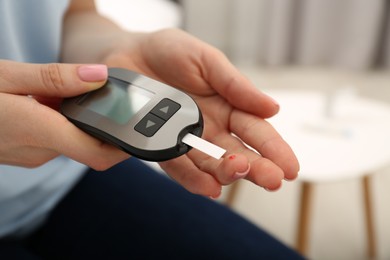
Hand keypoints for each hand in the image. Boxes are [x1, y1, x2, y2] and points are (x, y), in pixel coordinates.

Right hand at [0, 60, 128, 168]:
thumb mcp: (6, 76)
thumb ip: (55, 78)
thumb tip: (100, 77)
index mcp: (37, 132)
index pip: (98, 152)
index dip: (124, 145)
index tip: (139, 127)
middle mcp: (39, 151)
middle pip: (88, 141)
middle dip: (97, 117)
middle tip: (93, 89)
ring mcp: (31, 154)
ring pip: (72, 137)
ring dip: (75, 116)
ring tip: (57, 90)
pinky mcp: (25, 151)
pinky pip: (55, 138)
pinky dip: (59, 120)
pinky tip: (43, 100)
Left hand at [102, 29, 299, 196]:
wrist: (127, 54)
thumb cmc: (169, 52)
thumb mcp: (207, 60)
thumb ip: (236, 85)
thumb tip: (273, 107)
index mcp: (229, 106)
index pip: (257, 131)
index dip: (275, 149)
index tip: (291, 167)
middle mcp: (211, 128)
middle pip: (239, 153)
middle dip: (257, 167)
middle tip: (273, 179)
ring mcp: (187, 140)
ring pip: (212, 164)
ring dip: (227, 173)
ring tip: (238, 173)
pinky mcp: (161, 146)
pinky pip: (178, 166)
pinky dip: (193, 179)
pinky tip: (209, 188)